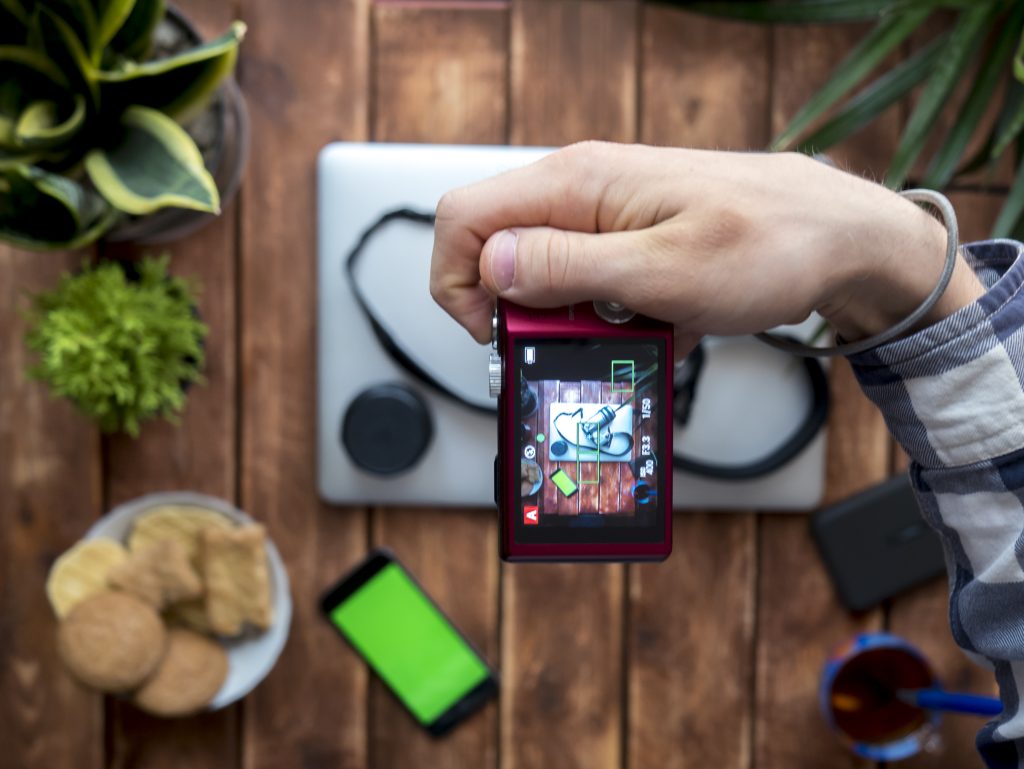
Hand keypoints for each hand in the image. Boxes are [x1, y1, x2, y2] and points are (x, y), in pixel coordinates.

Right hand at [429, 142, 982, 352]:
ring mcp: (605, 216)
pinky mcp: (629, 240)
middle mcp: (581, 192)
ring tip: (629, 335)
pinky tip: (653, 327)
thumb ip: (568, 267)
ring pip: (545, 277)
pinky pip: (590, 285)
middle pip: (499, 253)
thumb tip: (492, 268)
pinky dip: (610, 318)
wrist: (839, 237)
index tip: (493, 333)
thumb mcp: (662, 271)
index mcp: (576, 184)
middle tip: (572, 342)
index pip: (464, 220)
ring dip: (573, 322)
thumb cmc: (770, 243)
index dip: (458, 283)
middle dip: (522, 312)